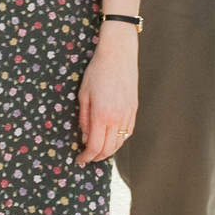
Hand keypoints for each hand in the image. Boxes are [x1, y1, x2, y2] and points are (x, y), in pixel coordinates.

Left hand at [77, 22, 137, 163]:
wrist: (118, 55)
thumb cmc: (97, 72)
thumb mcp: (83, 95)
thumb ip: (84, 118)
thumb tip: (85, 137)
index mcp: (101, 115)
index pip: (95, 146)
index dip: (87, 157)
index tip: (79, 160)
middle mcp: (117, 118)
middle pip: (108, 149)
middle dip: (97, 157)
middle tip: (87, 158)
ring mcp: (128, 115)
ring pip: (120, 143)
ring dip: (108, 151)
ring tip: (98, 151)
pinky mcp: (134, 110)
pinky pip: (127, 133)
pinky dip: (119, 140)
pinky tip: (111, 139)